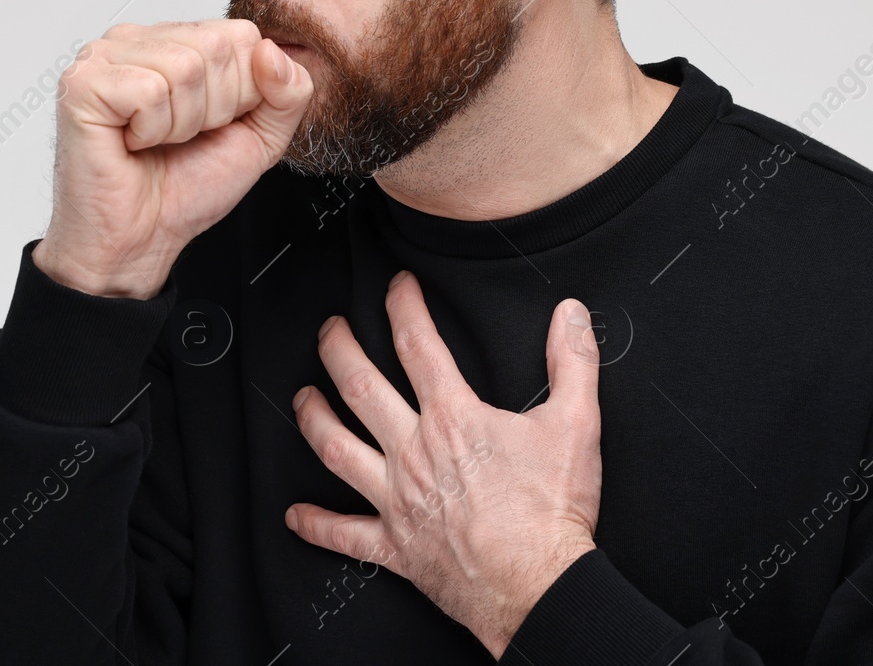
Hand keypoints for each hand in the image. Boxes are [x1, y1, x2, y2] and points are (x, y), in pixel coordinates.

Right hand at [33, 20, 312, 296]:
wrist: (139, 239)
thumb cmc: (185, 189)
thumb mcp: (261, 138)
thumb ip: (289, 93)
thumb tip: (273, 50)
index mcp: (178, 42)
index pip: (243, 36)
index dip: (243, 93)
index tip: (212, 125)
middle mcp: (140, 40)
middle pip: (218, 48)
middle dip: (215, 110)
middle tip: (180, 138)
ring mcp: (105, 56)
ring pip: (185, 68)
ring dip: (182, 124)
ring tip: (156, 141)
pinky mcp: (83, 83)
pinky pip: (150, 91)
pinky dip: (152, 130)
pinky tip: (132, 142)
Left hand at [286, 270, 602, 658]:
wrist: (539, 585)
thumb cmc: (552, 510)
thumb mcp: (576, 424)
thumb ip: (573, 361)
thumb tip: (571, 315)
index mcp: (453, 418)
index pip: (418, 345)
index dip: (403, 306)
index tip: (395, 286)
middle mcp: (414, 452)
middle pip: (361, 388)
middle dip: (338, 350)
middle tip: (328, 330)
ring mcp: (398, 499)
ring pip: (338, 450)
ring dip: (315, 420)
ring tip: (302, 398)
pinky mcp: (395, 546)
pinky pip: (345, 534)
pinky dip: (317, 525)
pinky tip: (296, 515)